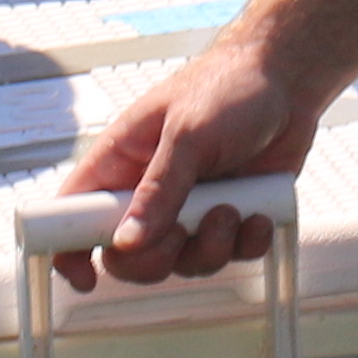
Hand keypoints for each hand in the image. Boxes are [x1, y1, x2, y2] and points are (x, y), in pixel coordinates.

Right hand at [41, 37, 319, 294]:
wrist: (287, 79)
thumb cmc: (228, 86)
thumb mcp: (187, 133)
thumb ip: (158, 189)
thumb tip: (126, 240)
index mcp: (121, 162)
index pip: (75, 213)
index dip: (70, 249)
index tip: (86, 278)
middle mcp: (149, 191)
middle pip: (129, 255)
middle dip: (158, 257)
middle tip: (184, 233)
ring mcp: (189, 208)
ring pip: (182, 262)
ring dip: (210, 246)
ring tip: (231, 208)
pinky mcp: (227, 217)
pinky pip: (228, 256)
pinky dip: (246, 243)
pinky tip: (258, 214)